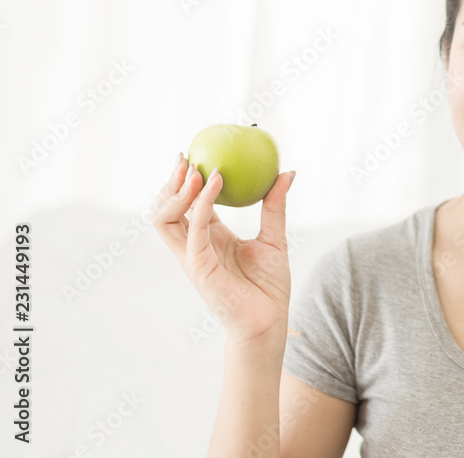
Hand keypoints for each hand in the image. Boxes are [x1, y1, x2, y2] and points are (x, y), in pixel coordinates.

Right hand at [152, 153, 296, 345]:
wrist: (269, 320)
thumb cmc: (270, 286)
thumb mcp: (275, 238)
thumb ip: (275, 206)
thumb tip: (288, 172)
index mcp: (210, 238)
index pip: (188, 204)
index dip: (187, 180)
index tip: (197, 154)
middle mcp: (195, 246)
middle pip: (166, 209)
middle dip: (170, 182)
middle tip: (187, 157)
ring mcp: (192, 257)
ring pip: (165, 218)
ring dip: (177, 191)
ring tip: (197, 170)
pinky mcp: (197, 267)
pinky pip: (192, 230)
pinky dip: (200, 204)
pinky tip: (215, 183)